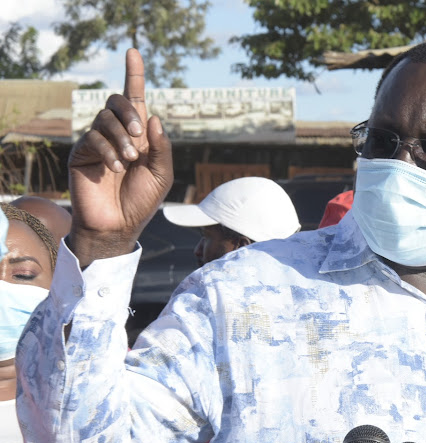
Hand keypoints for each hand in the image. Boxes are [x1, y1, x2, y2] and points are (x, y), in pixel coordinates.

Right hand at [68, 48, 172, 266]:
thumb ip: (161, 147)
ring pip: (104, 119)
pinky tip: (115, 168)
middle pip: (117, 102)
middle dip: (129, 112)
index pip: (135, 99)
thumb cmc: (142, 201)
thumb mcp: (162, 174)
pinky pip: (92, 138)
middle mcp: (118, 134)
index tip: (134, 52)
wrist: (118, 225)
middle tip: (138, 134)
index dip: (135, 75)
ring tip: (128, 161)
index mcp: (139, 136)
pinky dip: (107, 151)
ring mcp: (98, 142)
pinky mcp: (81, 154)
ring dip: (121, 138)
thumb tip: (153, 117)